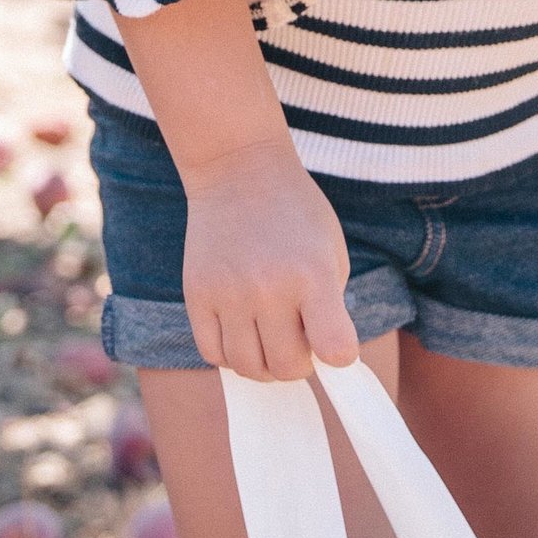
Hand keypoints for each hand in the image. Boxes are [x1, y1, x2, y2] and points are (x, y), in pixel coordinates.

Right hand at [182, 139, 358, 379]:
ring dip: (264, 365)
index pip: (334, 348)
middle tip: (298, 340)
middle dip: (299, 364)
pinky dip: (231, 355)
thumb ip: (330, 305)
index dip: (339, 357)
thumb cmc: (295, 212)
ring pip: (247, 367)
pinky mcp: (197, 294)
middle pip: (287, 367)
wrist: (239, 170)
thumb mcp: (330, 250)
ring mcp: (229, 293)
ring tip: (270, 339)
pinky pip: (212, 353)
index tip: (335, 345)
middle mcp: (269, 287)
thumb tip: (319, 357)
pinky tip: (242, 333)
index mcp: (313, 274)